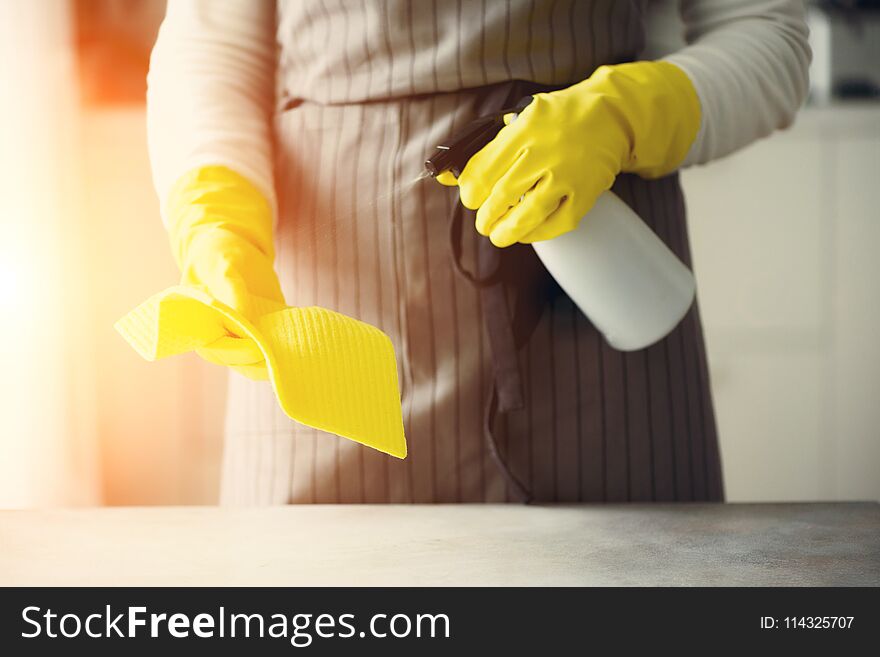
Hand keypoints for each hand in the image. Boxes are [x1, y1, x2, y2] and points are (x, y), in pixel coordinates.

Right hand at [167, 166, 284, 378]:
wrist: (235, 246)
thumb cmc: (219, 254)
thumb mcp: (222, 265)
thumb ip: (230, 290)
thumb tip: (242, 319)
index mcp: (202, 326)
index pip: (217, 349)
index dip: (236, 353)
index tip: (257, 349)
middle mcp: (222, 336)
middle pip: (241, 361)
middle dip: (261, 362)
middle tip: (283, 358)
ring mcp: (245, 335)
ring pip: (261, 356)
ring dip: (278, 357)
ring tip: (297, 353)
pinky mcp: (265, 327)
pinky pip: (277, 341)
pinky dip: (291, 342)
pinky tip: (306, 339)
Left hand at [439, 62, 700, 246]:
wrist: (610, 115)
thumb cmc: (558, 119)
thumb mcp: (519, 121)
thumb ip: (485, 149)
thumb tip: (444, 176)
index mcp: (523, 130)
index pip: (483, 170)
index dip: (471, 192)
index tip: (471, 198)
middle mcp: (544, 151)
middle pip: (501, 195)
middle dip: (486, 216)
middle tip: (483, 221)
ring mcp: (567, 174)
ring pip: (527, 214)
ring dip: (506, 231)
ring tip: (498, 235)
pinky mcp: (585, 194)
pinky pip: (556, 224)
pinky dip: (536, 234)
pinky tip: (525, 234)